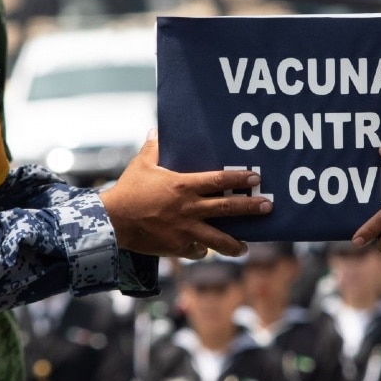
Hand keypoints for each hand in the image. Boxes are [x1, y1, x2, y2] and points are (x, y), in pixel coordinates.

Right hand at [100, 131, 270, 258]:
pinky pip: (196, 250)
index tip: (257, 178)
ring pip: (218, 240)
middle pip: (227, 209)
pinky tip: (205, 249)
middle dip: (250, 208)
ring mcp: (185, 230)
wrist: (112, 222)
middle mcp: (189, 209)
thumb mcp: (141, 165)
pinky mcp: (177, 247)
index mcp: (183, 186)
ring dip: (234, 244)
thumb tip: (157, 130)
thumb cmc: (128, 190)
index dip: (239, 179)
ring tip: (244, 247)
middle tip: (267, 207)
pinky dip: (201, 250)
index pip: (219, 181)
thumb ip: (153, 148)